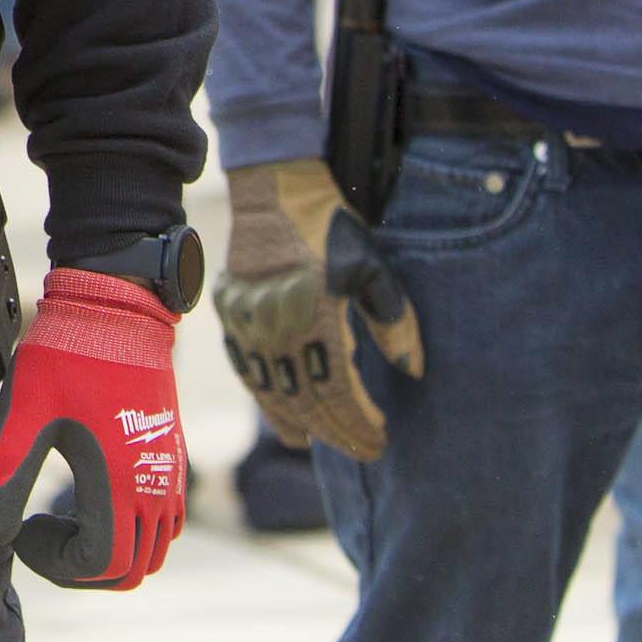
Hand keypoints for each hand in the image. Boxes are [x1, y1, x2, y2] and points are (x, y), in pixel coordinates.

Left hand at [0, 268, 186, 589]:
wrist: (115, 308)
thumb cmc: (66, 356)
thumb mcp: (22, 415)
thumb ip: (5, 478)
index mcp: (117, 484)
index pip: (99, 566)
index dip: (54, 563)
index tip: (22, 528)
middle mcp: (153, 488)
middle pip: (130, 571)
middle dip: (79, 568)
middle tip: (37, 532)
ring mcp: (168, 475)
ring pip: (152, 552)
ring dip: (107, 552)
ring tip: (61, 518)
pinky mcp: (170, 458)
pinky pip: (165, 523)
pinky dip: (132, 532)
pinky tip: (90, 499)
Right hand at [216, 158, 420, 464]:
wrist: (274, 192)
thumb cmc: (330, 228)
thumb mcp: (372, 268)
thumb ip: (394, 321)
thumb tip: (411, 370)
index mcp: (314, 316)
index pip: (338, 391)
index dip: (359, 423)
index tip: (380, 440)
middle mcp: (275, 326)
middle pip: (306, 398)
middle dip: (338, 432)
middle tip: (363, 449)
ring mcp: (247, 323)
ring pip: (273, 391)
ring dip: (302, 424)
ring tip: (325, 444)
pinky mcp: (230, 316)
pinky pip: (247, 370)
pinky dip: (266, 401)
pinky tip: (285, 421)